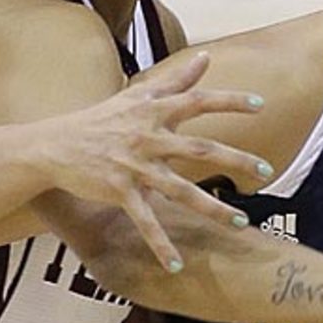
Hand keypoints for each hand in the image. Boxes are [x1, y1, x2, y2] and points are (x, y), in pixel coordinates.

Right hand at [46, 52, 271, 270]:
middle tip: (267, 171)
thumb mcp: (138, 95)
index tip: (260, 104)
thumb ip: (176, 79)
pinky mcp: (119, 190)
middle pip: (199, 148)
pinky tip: (175, 264)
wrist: (55, 144)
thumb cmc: (101, 118)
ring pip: (179, 190)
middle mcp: (148, 137)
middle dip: (235, 160)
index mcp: (154, 111)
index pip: (197, 101)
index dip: (228, 101)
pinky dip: (159, 244)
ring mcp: (134, 166)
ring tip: (240, 223)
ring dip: (212, 208)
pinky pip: (144, 221)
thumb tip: (206, 57)